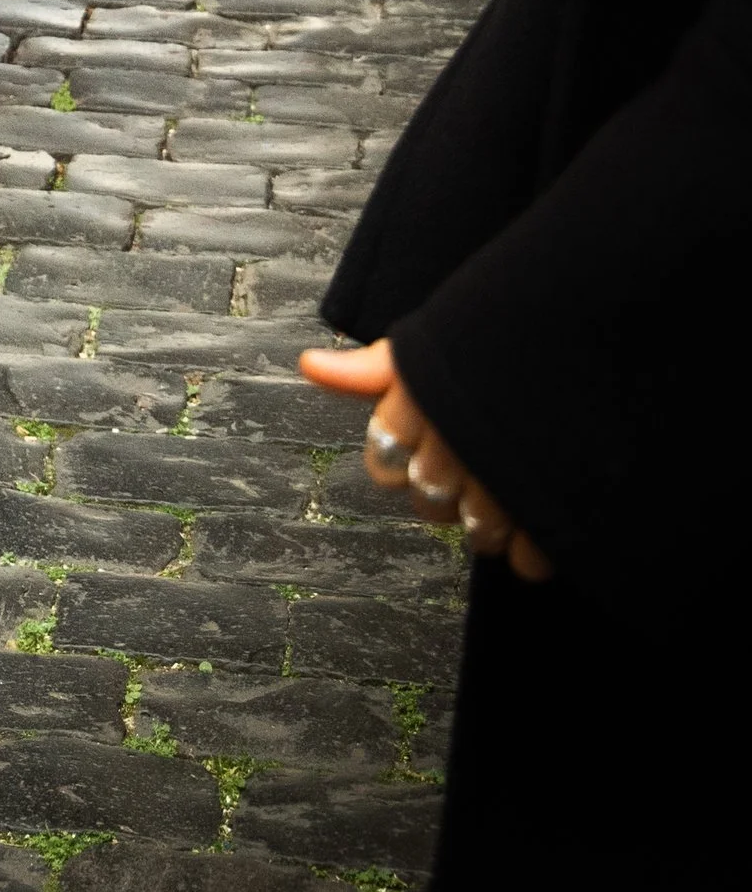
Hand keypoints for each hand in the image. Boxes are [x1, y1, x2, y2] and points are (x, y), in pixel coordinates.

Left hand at [299, 340, 551, 580]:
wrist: (580, 331)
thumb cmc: (495, 342)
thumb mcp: (430, 344)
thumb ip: (369, 367)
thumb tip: (309, 364)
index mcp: (417, 406)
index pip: (383, 469)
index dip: (405, 459)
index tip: (434, 439)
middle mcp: (450, 446)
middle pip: (429, 507)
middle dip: (451, 490)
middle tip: (480, 459)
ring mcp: (500, 483)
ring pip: (478, 534)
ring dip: (495, 520)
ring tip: (513, 483)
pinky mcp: (550, 513)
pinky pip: (527, 560)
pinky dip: (534, 549)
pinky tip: (542, 513)